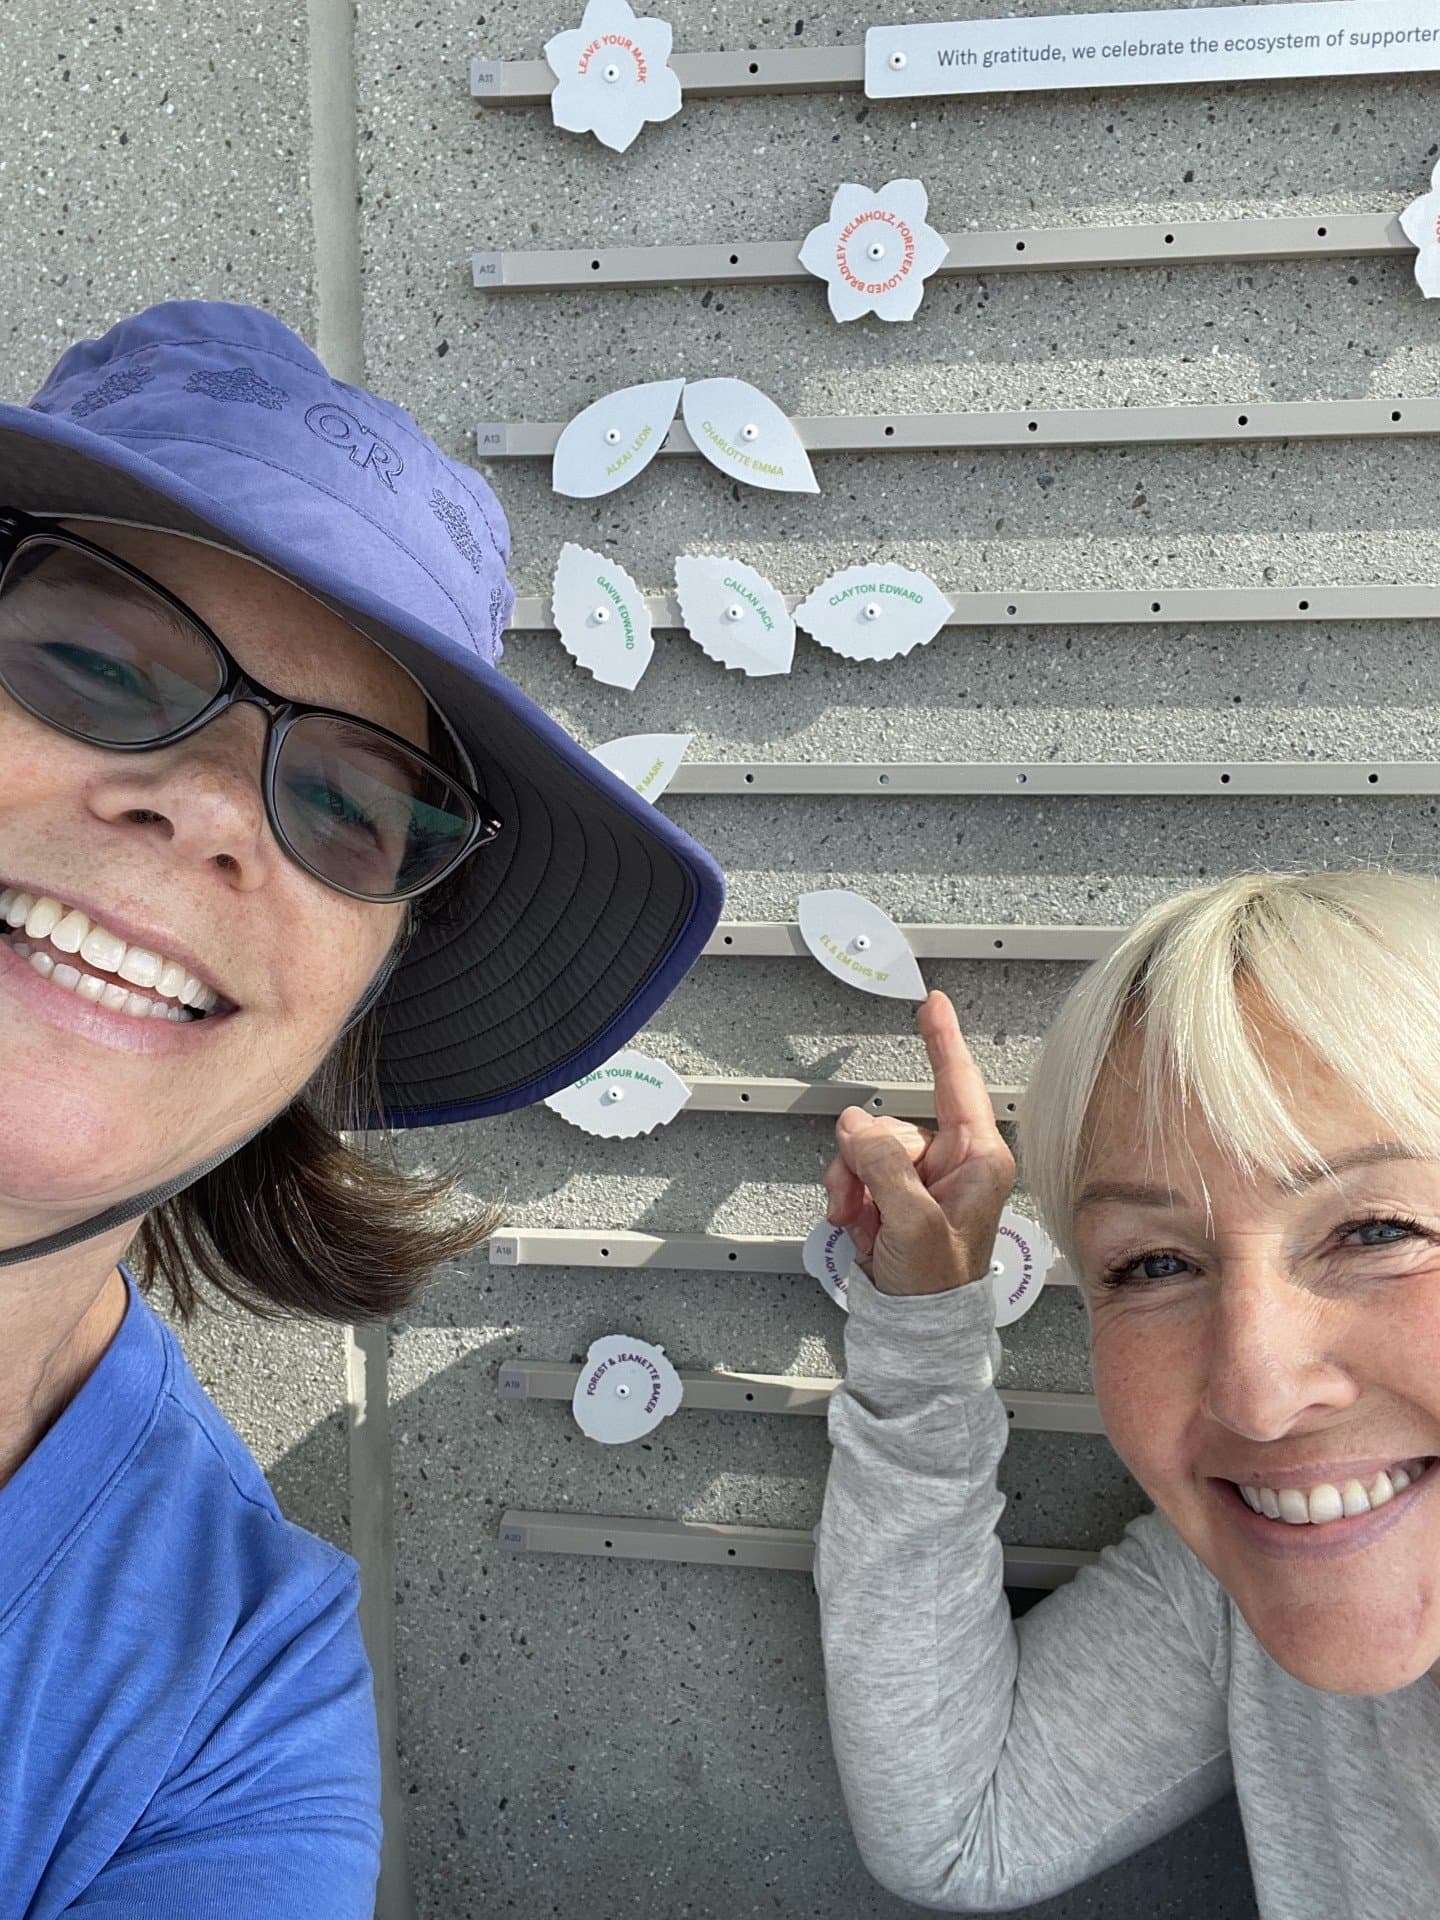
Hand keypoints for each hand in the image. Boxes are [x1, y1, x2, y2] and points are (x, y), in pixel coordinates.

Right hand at [822, 990, 1015, 1296]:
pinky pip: (857, 1169)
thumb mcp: (913, 1223)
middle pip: (892, 1124)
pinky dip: (849, 1195)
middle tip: (861, 1198)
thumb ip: (885, 1167)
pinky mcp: (896, 1193)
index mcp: (980, 1159)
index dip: (943, 1040)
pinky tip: (859, 1224)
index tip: (933, 1003)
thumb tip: (856, 1125)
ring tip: (859, 1220)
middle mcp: (955, 1162)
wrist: (913, 1328)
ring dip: (851, 1182)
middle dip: (864, 1158)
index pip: (958, 1084)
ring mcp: (923, 1178)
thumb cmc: (936, 1284)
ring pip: (867, 1146)